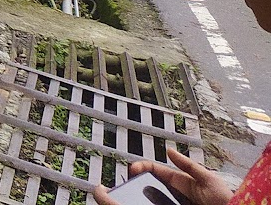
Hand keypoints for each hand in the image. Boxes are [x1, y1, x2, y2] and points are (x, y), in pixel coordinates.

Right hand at [91, 148, 235, 204]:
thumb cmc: (225, 200)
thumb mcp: (208, 179)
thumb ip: (189, 165)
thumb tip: (170, 150)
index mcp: (182, 182)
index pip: (156, 171)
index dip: (142, 168)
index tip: (133, 169)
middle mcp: (176, 194)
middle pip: (149, 185)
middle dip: (135, 181)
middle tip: (126, 182)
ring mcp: (174, 203)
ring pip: (150, 198)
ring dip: (138, 195)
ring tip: (128, 193)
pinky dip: (147, 203)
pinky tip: (141, 202)